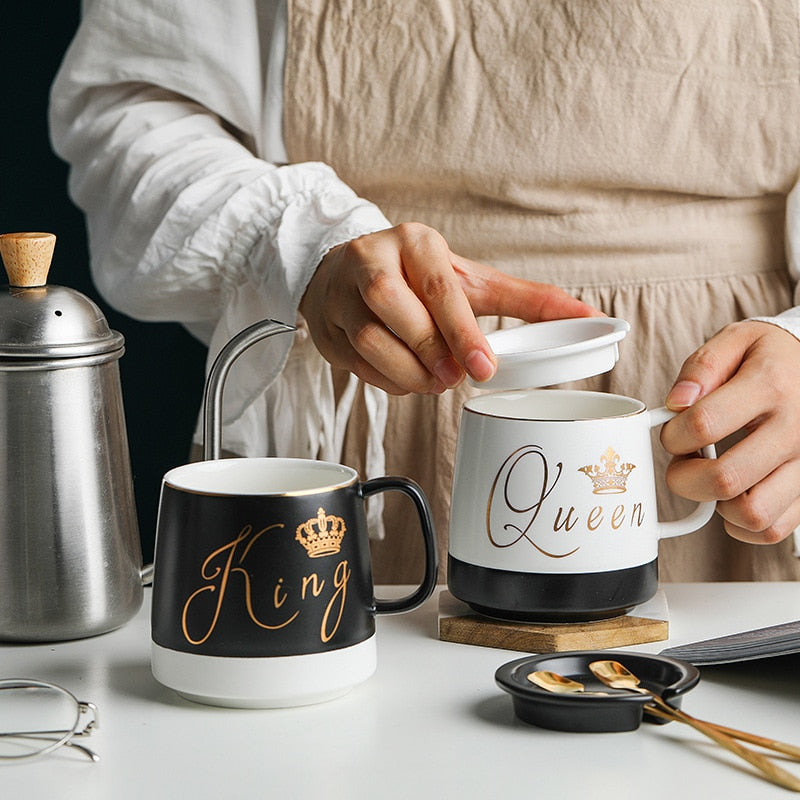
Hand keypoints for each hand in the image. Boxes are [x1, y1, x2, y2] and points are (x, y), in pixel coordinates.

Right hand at [300, 223, 601, 394]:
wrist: (349, 271)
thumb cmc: (418, 276)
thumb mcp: (471, 279)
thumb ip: (526, 299)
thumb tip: (587, 316)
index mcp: (414, 242)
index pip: (438, 286)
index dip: (461, 331)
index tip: (482, 368)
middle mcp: (371, 259)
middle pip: (393, 310)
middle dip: (429, 352)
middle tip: (453, 377)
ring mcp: (340, 294)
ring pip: (369, 341)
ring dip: (407, 373)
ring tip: (432, 380)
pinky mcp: (325, 327)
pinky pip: (355, 364)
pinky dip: (386, 380)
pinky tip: (405, 377)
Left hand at [661, 320, 799, 544]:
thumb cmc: (772, 358)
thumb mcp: (737, 340)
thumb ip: (701, 367)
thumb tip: (676, 403)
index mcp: (770, 386)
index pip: (703, 424)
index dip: (672, 435)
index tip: (672, 432)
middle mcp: (795, 429)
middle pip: (725, 479)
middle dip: (683, 478)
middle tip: (683, 462)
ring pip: (753, 513)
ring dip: (717, 504)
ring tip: (711, 478)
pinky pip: (773, 529)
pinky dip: (742, 524)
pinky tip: (733, 497)